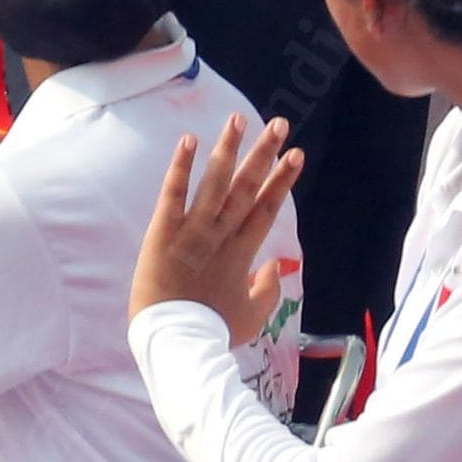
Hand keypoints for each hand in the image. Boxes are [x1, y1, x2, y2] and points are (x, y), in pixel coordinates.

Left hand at [130, 113, 302, 343]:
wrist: (177, 343)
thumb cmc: (213, 331)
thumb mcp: (251, 317)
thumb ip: (267, 289)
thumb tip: (276, 265)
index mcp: (244, 254)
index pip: (266, 208)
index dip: (282, 180)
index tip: (296, 154)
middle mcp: (222, 236)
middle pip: (247, 188)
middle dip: (265, 155)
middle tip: (280, 125)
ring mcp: (194, 232)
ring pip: (215, 183)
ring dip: (228, 149)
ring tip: (238, 119)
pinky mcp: (164, 233)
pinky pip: (174, 195)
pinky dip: (181, 167)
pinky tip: (189, 140)